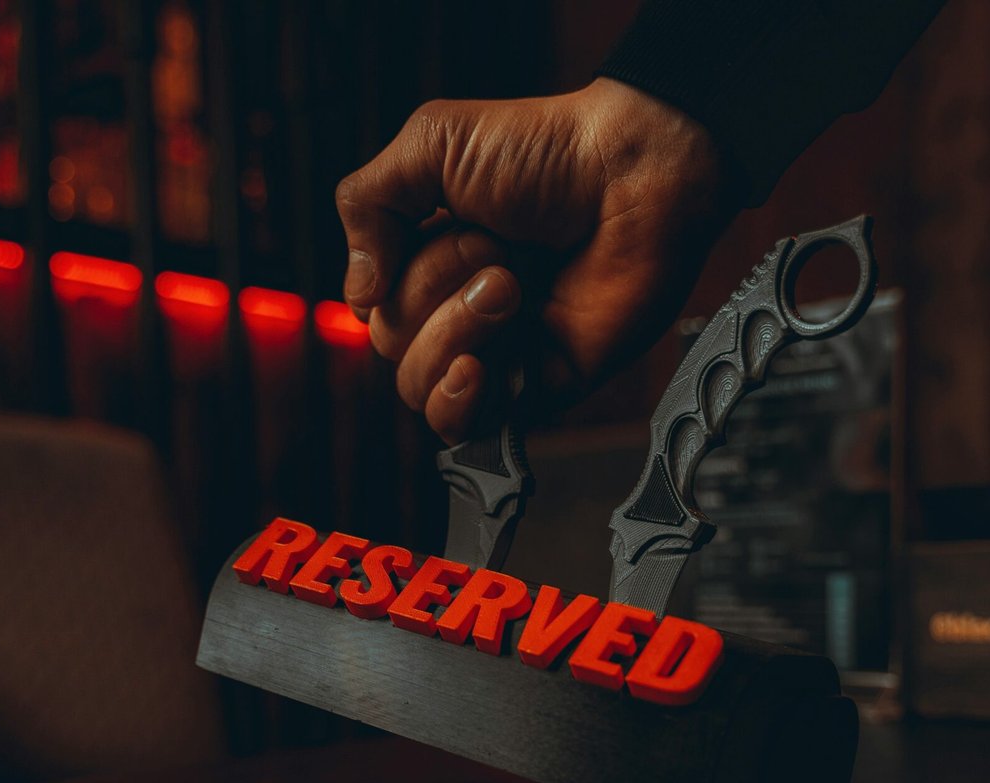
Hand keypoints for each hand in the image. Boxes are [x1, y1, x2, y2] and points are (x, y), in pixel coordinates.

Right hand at [335, 78, 729, 441]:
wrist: (633, 174)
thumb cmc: (548, 149)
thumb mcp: (431, 145)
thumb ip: (366, 204)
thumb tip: (356, 296)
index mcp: (430, 259)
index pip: (376, 307)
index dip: (400, 275)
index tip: (453, 226)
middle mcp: (460, 308)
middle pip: (395, 348)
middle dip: (436, 295)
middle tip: (499, 252)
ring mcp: (500, 351)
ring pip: (423, 390)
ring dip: (456, 334)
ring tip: (512, 287)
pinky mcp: (540, 386)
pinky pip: (472, 430)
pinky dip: (460, 404)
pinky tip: (477, 367)